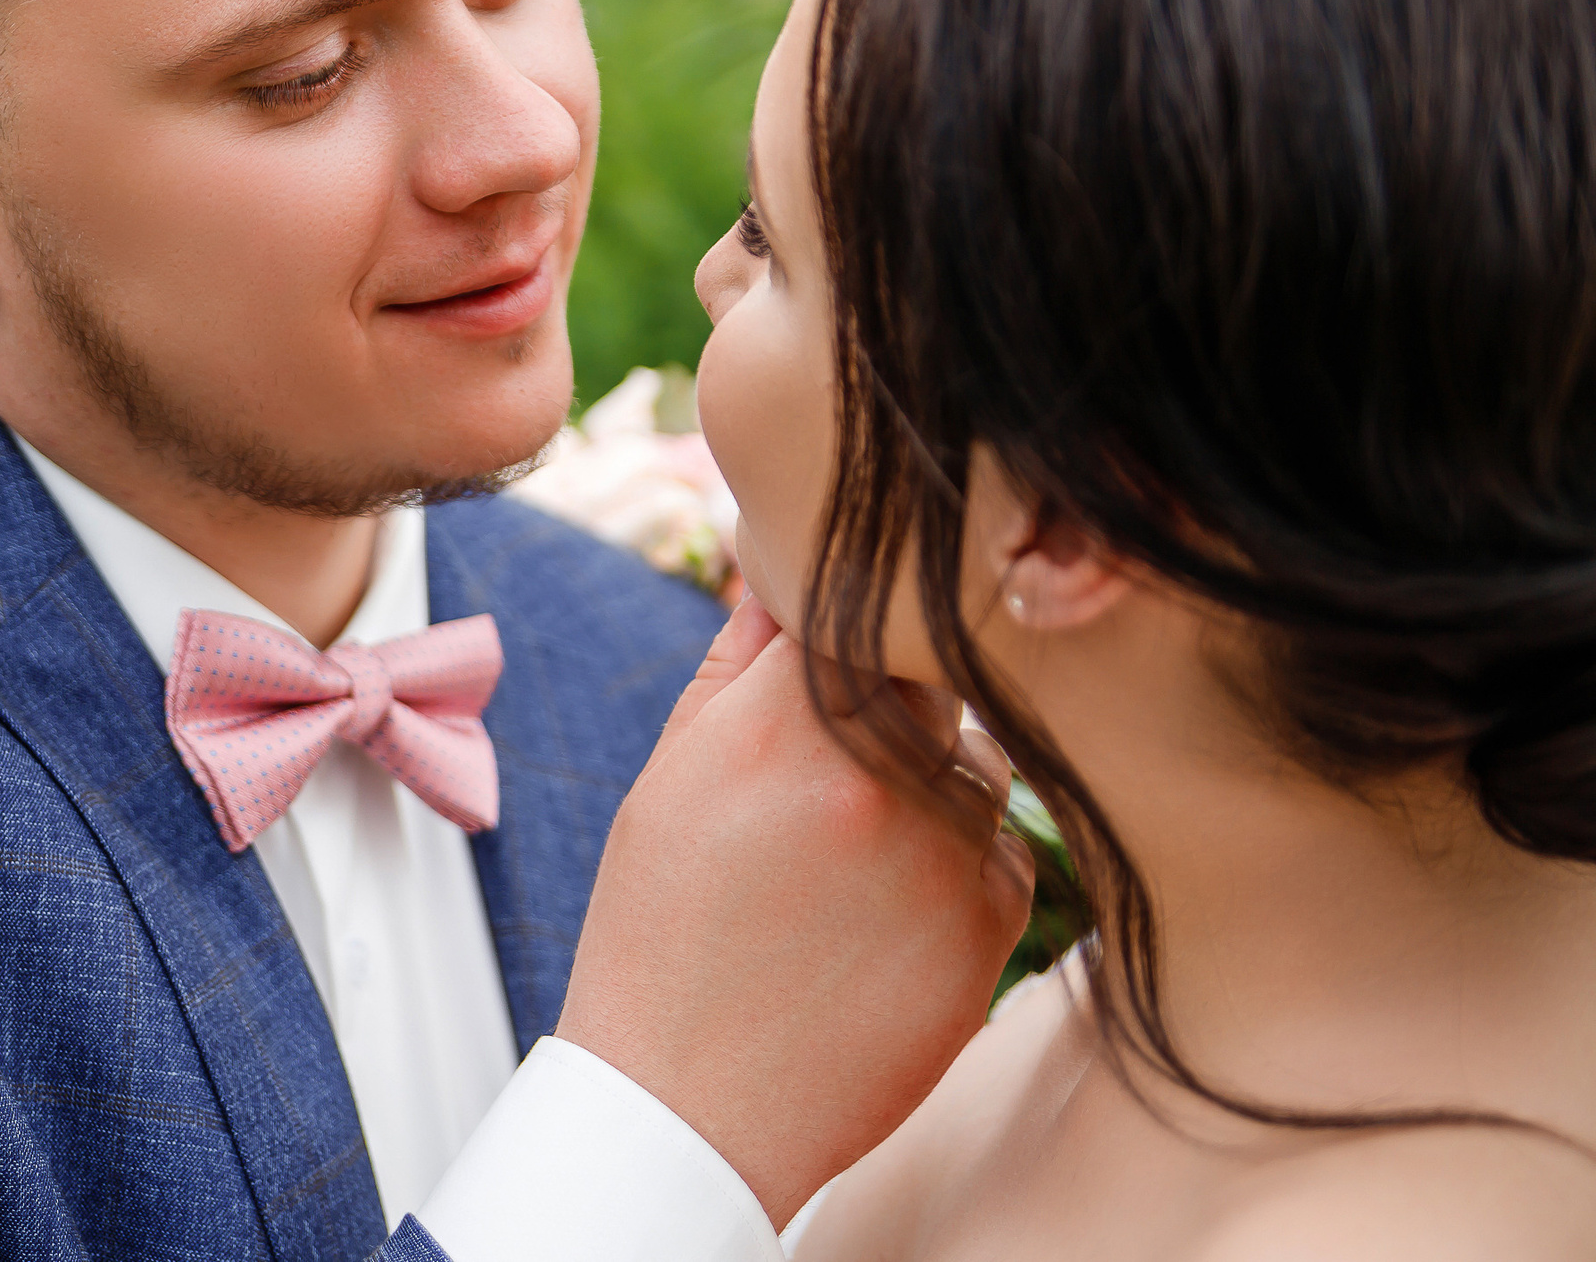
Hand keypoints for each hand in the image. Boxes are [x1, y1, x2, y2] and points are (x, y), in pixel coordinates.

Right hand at [555, 598, 1033, 1226]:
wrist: (691, 1103)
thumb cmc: (663, 929)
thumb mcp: (672, 774)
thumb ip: (736, 660)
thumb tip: (779, 564)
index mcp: (783, 717)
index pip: (859, 598)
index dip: (852, 608)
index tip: (836, 629)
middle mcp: (879, 768)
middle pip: (930, 668)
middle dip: (894, 687)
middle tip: (840, 750)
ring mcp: (947, 846)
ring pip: (976, 755)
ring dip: (932, 775)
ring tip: (847, 849)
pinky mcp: (995, 922)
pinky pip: (1005, 845)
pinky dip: (960, 860)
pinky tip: (883, 910)